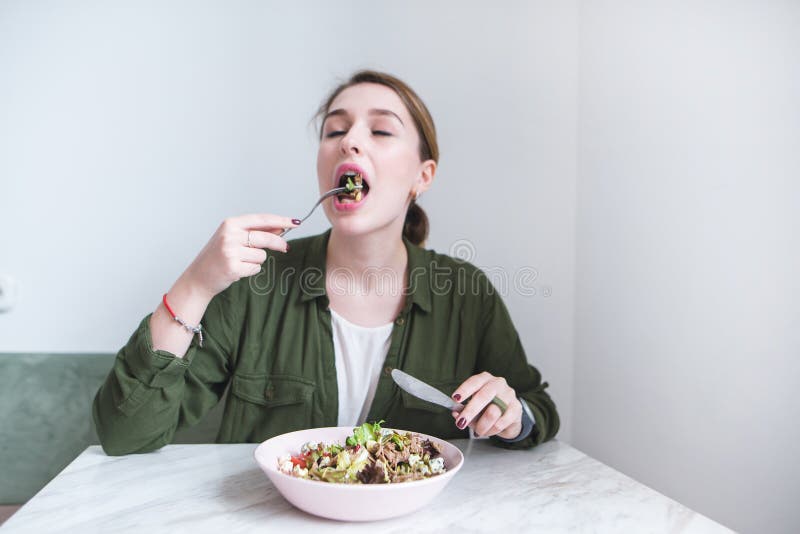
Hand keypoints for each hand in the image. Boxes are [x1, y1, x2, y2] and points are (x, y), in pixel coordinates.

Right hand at [182, 213, 297, 297]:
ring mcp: (230, 251)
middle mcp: (229, 235)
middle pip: (266, 238)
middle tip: (285, 248)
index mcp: (230, 223)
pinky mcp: (233, 267)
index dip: (280, 221)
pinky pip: (256, 268)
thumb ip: (254, 232)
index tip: (295, 222)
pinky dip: (251, 270)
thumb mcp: (233, 238)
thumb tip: (280, 228)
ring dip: (256, 260)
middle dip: (279, 244)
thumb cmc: (217, 256)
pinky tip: (237, 270)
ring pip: (261, 255)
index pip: (261, 219)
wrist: (198, 277)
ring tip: (240, 262)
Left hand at [451, 372, 522, 438]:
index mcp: (484, 379)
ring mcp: (509, 394)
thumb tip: (456, 414)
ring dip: (482, 426)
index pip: (474, 381)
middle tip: (461, 423)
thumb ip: (465, 410)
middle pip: (483, 396)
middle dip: (470, 411)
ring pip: (493, 411)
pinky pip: (502, 421)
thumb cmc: (488, 408)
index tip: (455, 399)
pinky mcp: (517, 407)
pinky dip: (493, 429)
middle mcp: (497, 383)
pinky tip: (489, 431)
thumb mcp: (474, 408)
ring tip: (479, 431)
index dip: (464, 390)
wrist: (509, 416)